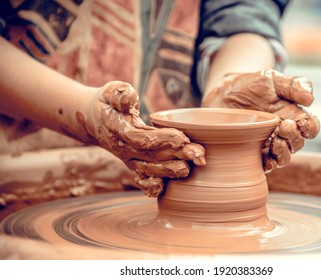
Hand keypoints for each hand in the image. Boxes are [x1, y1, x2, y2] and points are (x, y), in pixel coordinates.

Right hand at [85, 81, 205, 196]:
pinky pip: (142, 179)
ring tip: (191, 168)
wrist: (92, 120)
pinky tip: (167, 188)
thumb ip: (120, 94)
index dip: (162, 139)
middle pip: (152, 156)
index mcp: (118, 130)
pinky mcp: (134, 164)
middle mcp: (123, 148)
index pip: (142, 138)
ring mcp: (128, 159)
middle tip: (199, 155)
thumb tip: (129, 98)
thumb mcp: (110, 91)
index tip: (182, 136)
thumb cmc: (107, 102)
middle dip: (177, 156)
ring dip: (171, 171)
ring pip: (150, 169)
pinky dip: (153, 187)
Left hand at [202, 69, 318, 172]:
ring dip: (283, 152)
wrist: (221, 94)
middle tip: (284, 126)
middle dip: (294, 137)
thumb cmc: (249, 86)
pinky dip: (268, 164)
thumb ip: (293, 84)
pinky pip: (264, 165)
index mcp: (292, 115)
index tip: (302, 121)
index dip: (310, 127)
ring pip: (283, 157)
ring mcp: (268, 144)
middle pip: (298, 143)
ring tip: (276, 141)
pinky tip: (267, 159)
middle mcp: (282, 133)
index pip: (310, 127)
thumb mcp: (271, 79)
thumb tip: (310, 98)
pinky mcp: (252, 153)